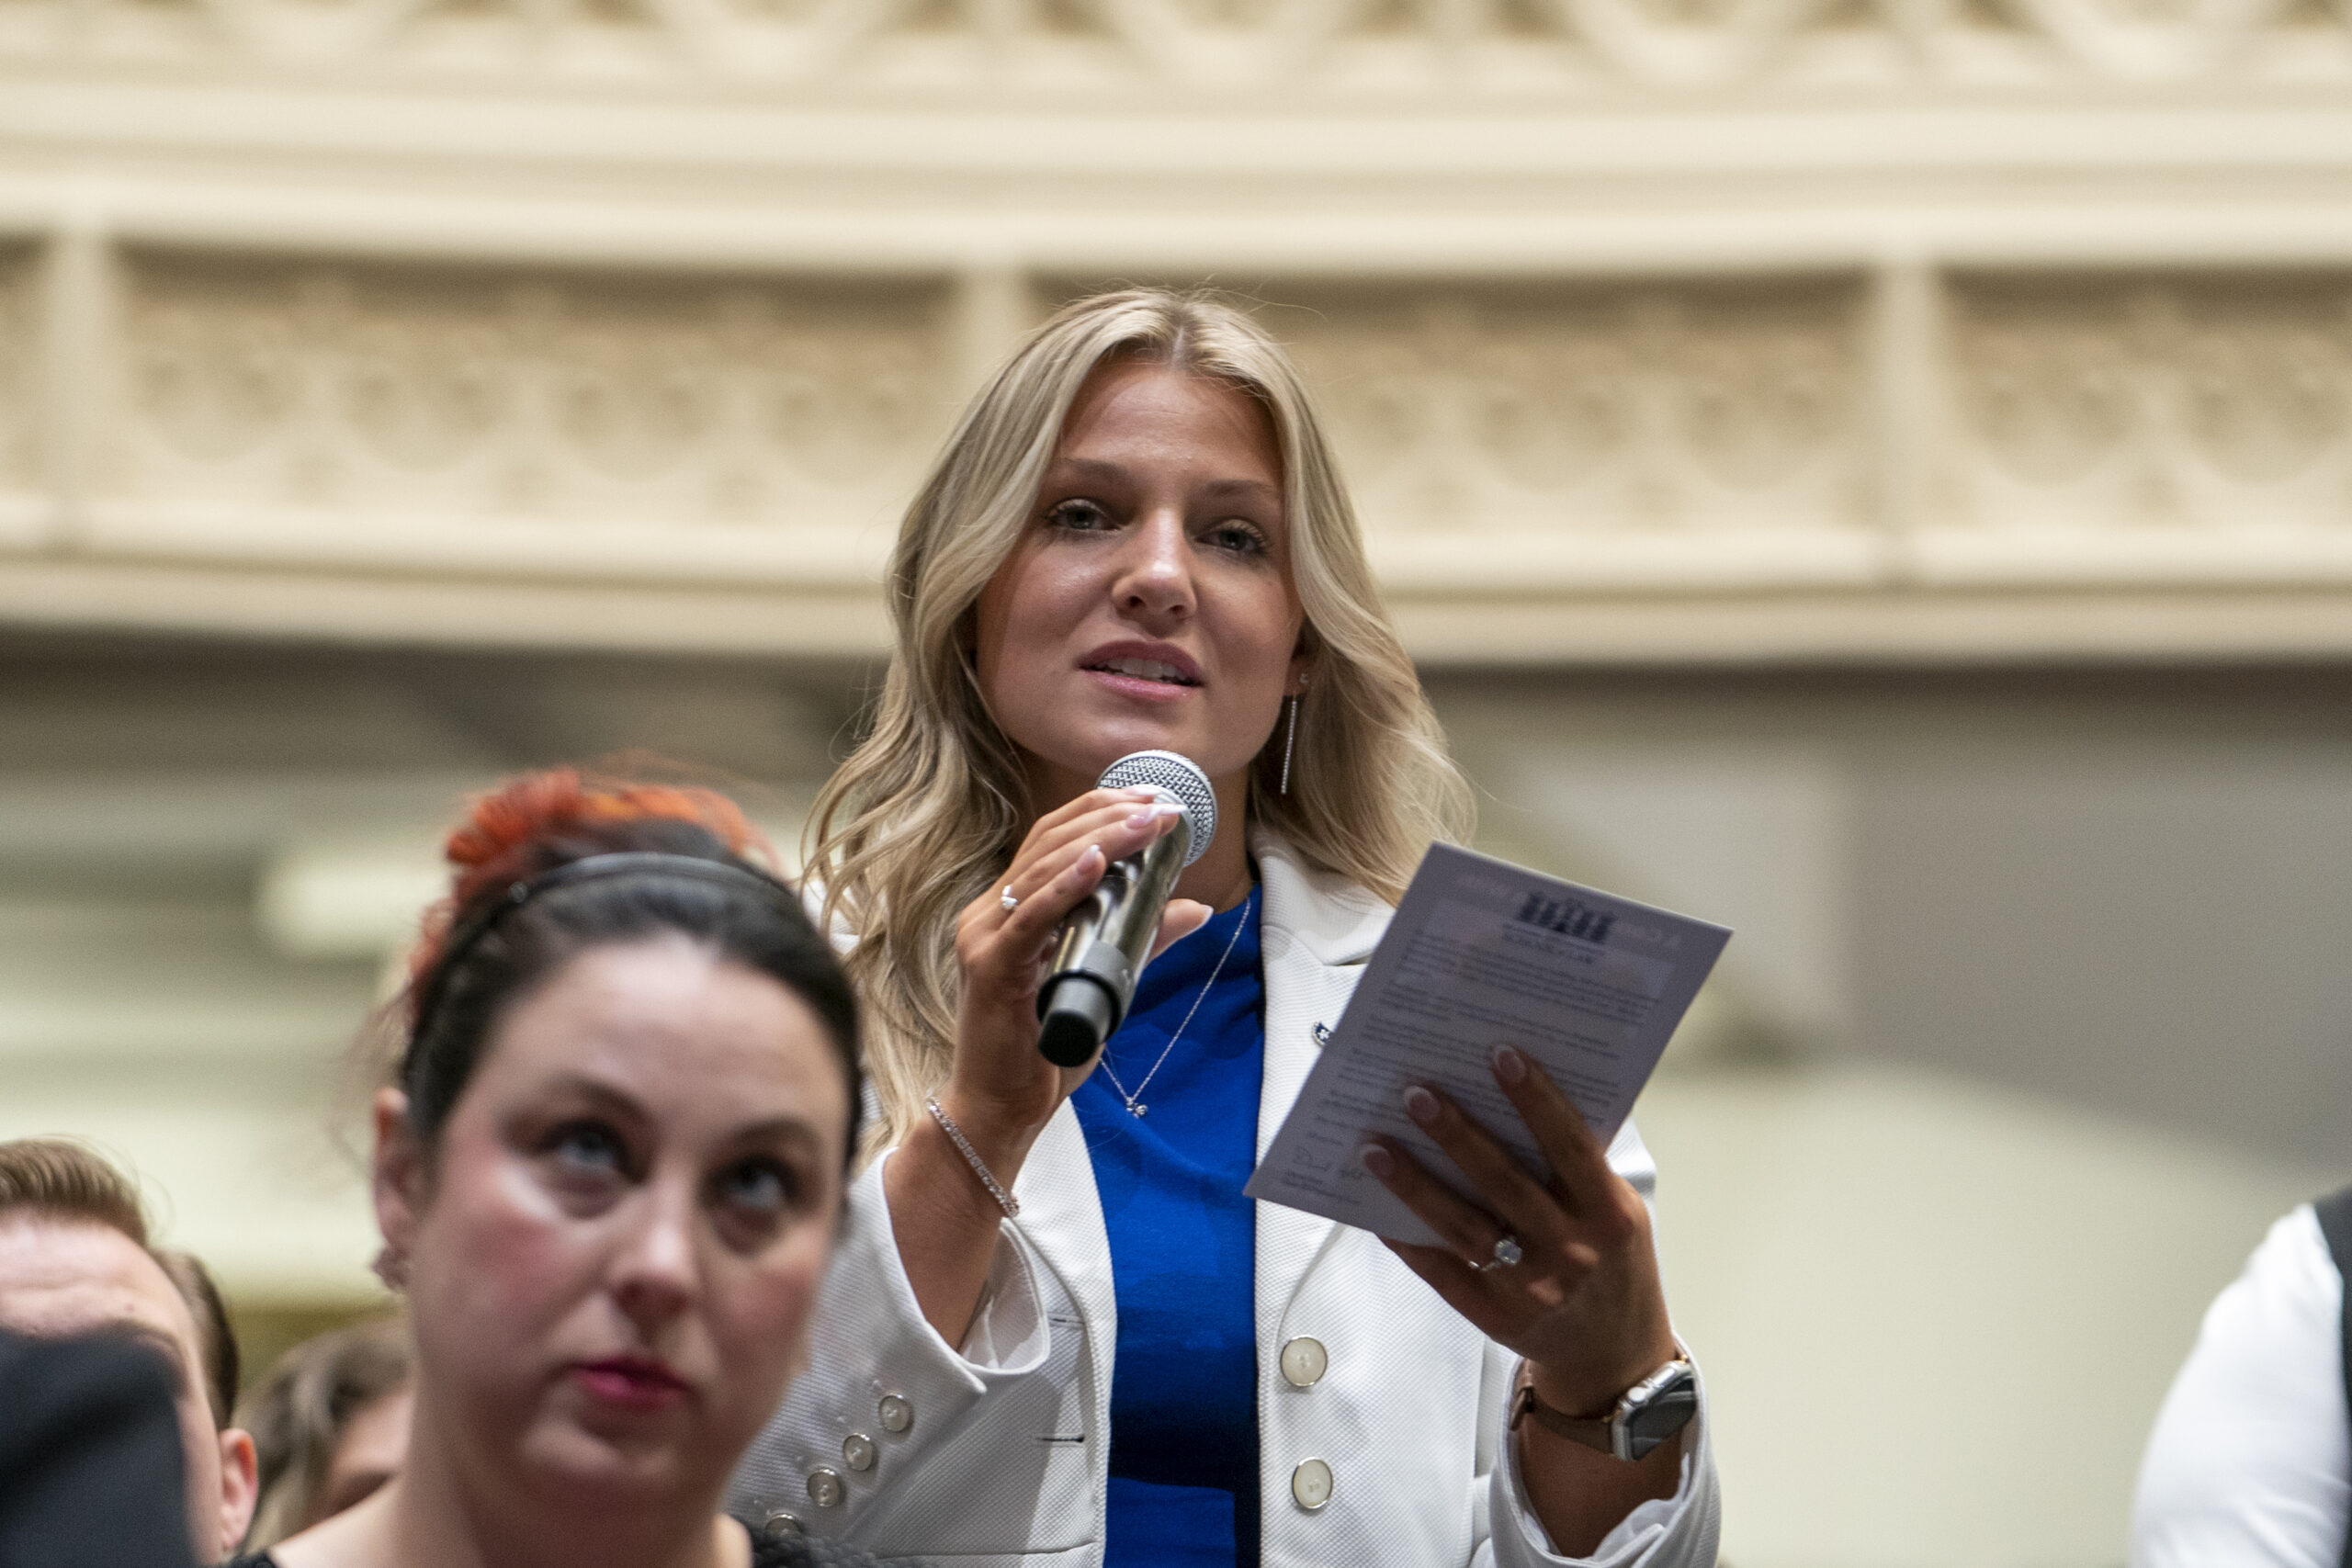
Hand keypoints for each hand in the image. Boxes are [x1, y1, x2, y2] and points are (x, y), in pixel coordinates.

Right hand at [945, 787, 1210, 1150]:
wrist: (999, 1110)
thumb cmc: (1042, 1051)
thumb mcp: (1104, 982)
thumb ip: (1140, 942)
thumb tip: (1193, 907)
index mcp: (1009, 911)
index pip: (1052, 839)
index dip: (1100, 810)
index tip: (1151, 799)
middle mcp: (989, 914)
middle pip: (1049, 842)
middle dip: (1110, 816)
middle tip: (1161, 806)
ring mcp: (984, 937)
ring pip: (1043, 869)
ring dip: (1102, 840)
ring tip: (1147, 824)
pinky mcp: (989, 968)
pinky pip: (1030, 917)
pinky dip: (1065, 886)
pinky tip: (1096, 863)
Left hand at [1360, 1046, 1678, 1418]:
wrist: (1614, 1354)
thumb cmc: (1611, 1262)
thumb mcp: (1617, 1212)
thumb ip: (1577, 1166)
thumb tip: (1512, 1096)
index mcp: (1609, 1214)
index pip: (1570, 1146)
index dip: (1537, 1099)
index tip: (1500, 1054)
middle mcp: (1572, 1251)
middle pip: (1505, 1182)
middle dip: (1457, 1134)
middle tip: (1416, 1092)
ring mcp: (1531, 1289)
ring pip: (1463, 1227)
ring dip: (1414, 1183)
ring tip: (1374, 1146)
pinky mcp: (1495, 1317)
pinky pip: (1441, 1271)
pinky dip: (1408, 1238)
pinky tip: (1375, 1208)